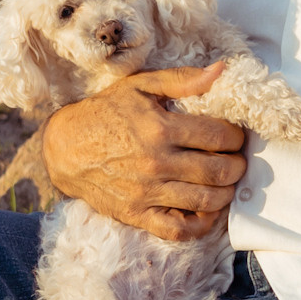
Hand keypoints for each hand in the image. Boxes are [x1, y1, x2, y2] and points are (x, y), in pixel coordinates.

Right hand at [41, 65, 246, 240]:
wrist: (63, 147)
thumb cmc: (106, 112)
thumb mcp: (141, 86)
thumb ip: (183, 79)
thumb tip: (222, 70)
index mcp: (160, 129)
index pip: (220, 136)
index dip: (237, 136)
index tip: (235, 136)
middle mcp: (155, 163)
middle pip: (220, 171)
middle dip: (237, 165)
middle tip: (236, 159)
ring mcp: (146, 192)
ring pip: (206, 200)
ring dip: (226, 192)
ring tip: (225, 181)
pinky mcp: (136, 214)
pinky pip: (178, 229)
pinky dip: (201, 223)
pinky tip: (207, 209)